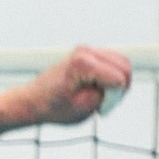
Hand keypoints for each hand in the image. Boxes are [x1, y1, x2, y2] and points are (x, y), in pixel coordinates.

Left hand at [0, 46, 131, 147]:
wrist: (33, 101)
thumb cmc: (54, 108)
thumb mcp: (84, 109)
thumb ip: (106, 95)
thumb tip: (119, 81)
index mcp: (83, 63)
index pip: (119, 79)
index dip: (114, 98)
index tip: (98, 109)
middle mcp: (85, 51)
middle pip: (125, 67)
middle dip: (121, 87)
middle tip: (102, 103)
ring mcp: (87, 49)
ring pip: (123, 63)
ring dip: (118, 82)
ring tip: (100, 95)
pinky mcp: (89, 53)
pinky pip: (115, 63)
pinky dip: (114, 77)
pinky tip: (99, 88)